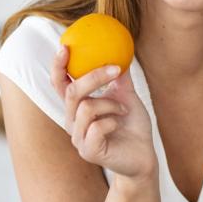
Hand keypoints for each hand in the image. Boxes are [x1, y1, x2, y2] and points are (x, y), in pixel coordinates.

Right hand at [51, 46, 157, 180]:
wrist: (144, 154)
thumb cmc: (132, 125)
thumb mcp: (127, 96)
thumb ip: (119, 77)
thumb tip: (120, 50)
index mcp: (78, 107)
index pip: (60, 85)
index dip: (58, 67)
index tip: (65, 47)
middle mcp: (72, 122)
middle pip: (72, 92)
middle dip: (94, 77)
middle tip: (115, 68)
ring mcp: (78, 138)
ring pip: (86, 108)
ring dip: (111, 104)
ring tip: (123, 110)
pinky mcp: (88, 152)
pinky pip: (96, 127)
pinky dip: (112, 120)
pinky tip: (119, 124)